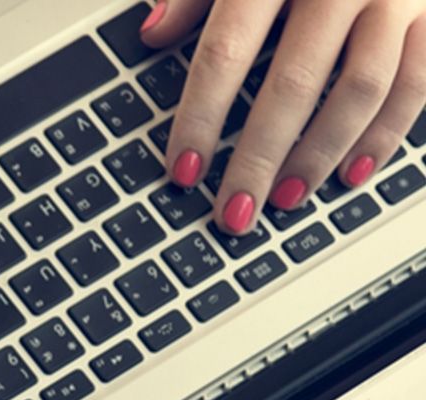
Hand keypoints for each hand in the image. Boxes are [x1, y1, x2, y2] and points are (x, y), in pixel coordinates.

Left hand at [142, 0, 425, 231]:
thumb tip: (152, 36)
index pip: (225, 52)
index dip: (201, 118)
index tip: (183, 170)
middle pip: (293, 85)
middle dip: (258, 159)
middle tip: (233, 212)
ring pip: (360, 92)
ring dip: (320, 155)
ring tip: (286, 199)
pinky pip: (417, 83)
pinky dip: (386, 135)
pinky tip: (352, 174)